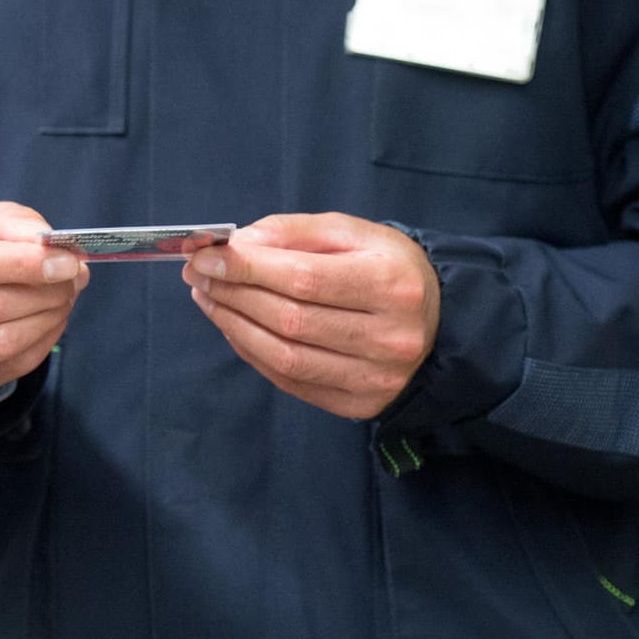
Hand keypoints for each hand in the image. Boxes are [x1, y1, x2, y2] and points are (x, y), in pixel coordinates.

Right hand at [0, 202, 89, 393]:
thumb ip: (19, 227)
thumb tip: (59, 254)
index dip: (20, 266)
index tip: (65, 262)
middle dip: (43, 294)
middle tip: (72, 278)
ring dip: (47, 320)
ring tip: (64, 296)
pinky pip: (8, 368)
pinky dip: (41, 344)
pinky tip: (48, 319)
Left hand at [181, 213, 439, 418]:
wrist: (440, 322)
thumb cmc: (389, 269)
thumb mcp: (352, 233)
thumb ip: (293, 232)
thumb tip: (236, 246)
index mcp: (391, 283)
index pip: (302, 278)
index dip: (246, 268)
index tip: (206, 256)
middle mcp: (389, 337)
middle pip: (289, 319)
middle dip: (233, 294)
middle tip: (199, 275)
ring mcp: (375, 378)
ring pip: (284, 357)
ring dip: (233, 326)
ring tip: (209, 299)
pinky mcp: (359, 406)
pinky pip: (290, 382)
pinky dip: (252, 353)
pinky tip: (234, 327)